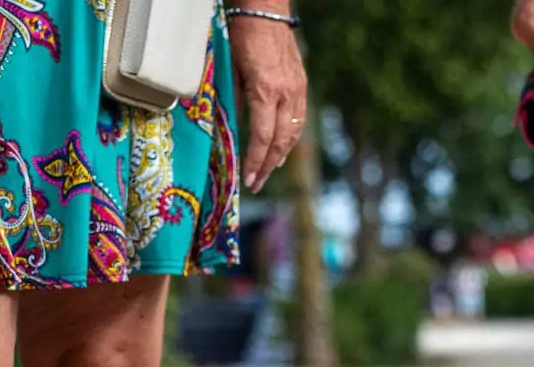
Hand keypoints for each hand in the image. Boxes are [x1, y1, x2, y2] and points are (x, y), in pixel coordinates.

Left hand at [229, 12, 307, 192]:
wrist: (266, 11)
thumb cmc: (242, 36)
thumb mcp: (231, 70)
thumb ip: (235, 102)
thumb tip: (233, 131)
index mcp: (266, 91)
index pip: (262, 137)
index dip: (256, 161)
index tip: (250, 179)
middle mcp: (287, 94)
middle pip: (281, 141)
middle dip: (269, 165)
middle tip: (258, 182)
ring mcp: (298, 90)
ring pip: (294, 133)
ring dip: (281, 155)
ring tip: (269, 169)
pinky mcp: (302, 86)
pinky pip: (299, 120)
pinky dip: (290, 138)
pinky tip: (282, 147)